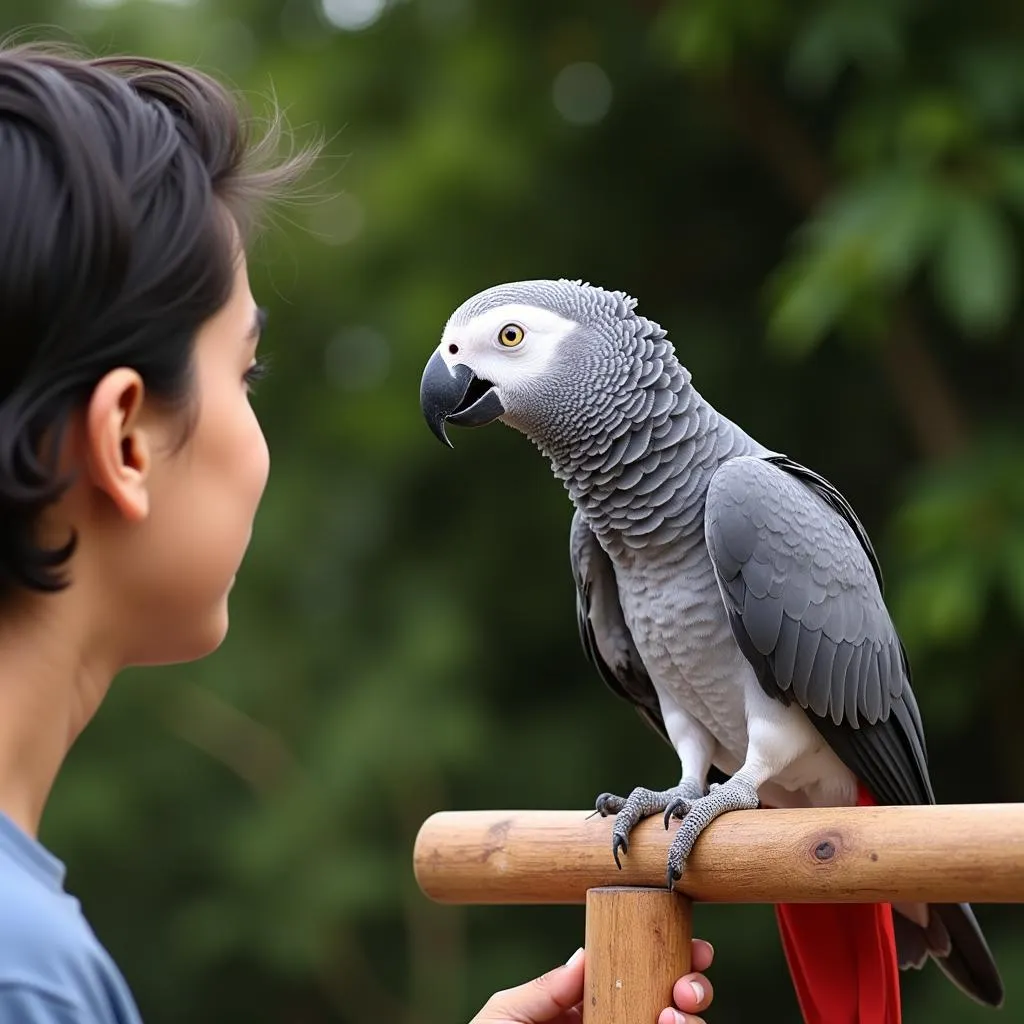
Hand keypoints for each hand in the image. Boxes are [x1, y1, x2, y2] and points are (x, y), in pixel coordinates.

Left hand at [470, 939, 714, 1023]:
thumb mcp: (506, 1014)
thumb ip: (547, 988)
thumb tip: (586, 953)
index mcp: (581, 1010)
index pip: (631, 979)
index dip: (666, 960)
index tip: (692, 948)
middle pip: (665, 1006)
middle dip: (689, 989)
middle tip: (686, 987)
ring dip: (689, 1022)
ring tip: (672, 1017)